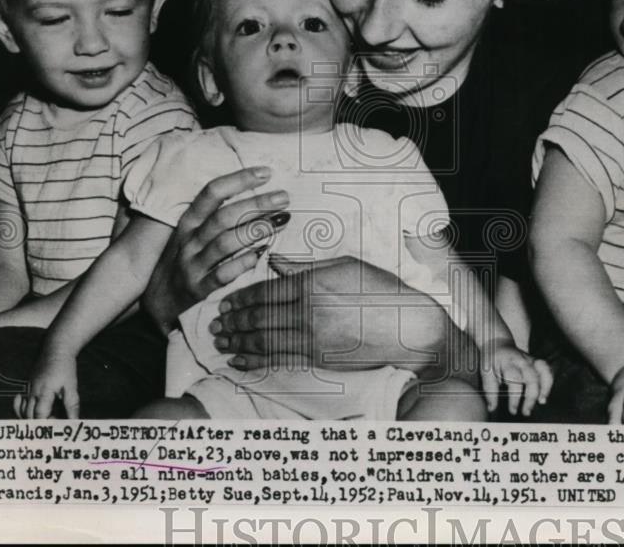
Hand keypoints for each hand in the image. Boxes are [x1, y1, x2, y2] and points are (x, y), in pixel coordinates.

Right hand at [15, 350, 79, 418]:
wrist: (55, 349)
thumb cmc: (65, 367)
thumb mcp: (71, 385)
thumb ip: (72, 404)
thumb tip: (74, 421)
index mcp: (44, 392)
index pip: (39, 415)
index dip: (46, 424)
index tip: (54, 429)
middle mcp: (32, 392)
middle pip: (28, 416)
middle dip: (39, 423)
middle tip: (54, 421)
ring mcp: (27, 389)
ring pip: (22, 411)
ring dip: (31, 418)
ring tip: (47, 415)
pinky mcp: (26, 386)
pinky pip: (19, 403)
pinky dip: (22, 410)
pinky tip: (33, 410)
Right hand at [141, 166, 290, 331]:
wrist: (157, 302)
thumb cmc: (183, 261)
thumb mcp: (191, 235)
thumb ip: (215, 217)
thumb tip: (256, 197)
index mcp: (188, 223)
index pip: (212, 193)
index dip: (239, 180)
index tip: (266, 172)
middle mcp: (189, 241)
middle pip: (224, 217)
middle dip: (256, 204)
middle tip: (283, 197)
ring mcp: (193, 265)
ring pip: (225, 243)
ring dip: (255, 230)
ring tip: (281, 221)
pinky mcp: (199, 290)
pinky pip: (223, 274)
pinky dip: (243, 262)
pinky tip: (262, 253)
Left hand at [211, 255, 463, 373]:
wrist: (409, 328)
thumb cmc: (382, 292)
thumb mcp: (347, 266)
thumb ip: (307, 266)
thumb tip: (276, 262)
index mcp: (313, 285)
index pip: (266, 291)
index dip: (240, 297)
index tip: (224, 301)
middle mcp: (309, 313)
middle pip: (259, 318)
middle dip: (233, 321)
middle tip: (214, 323)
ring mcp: (313, 339)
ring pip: (264, 342)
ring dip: (238, 342)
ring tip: (220, 341)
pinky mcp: (320, 360)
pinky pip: (279, 360)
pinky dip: (255, 361)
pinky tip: (240, 361)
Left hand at [482, 338, 551, 415]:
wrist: (498, 343)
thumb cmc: (491, 359)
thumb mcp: (485, 372)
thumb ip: (490, 390)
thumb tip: (492, 408)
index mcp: (507, 362)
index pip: (514, 380)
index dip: (515, 397)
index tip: (513, 410)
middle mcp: (521, 360)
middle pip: (532, 378)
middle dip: (530, 397)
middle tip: (526, 412)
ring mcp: (530, 360)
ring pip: (543, 372)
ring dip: (544, 388)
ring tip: (541, 402)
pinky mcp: (536, 361)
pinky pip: (547, 369)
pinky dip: (549, 381)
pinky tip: (544, 394)